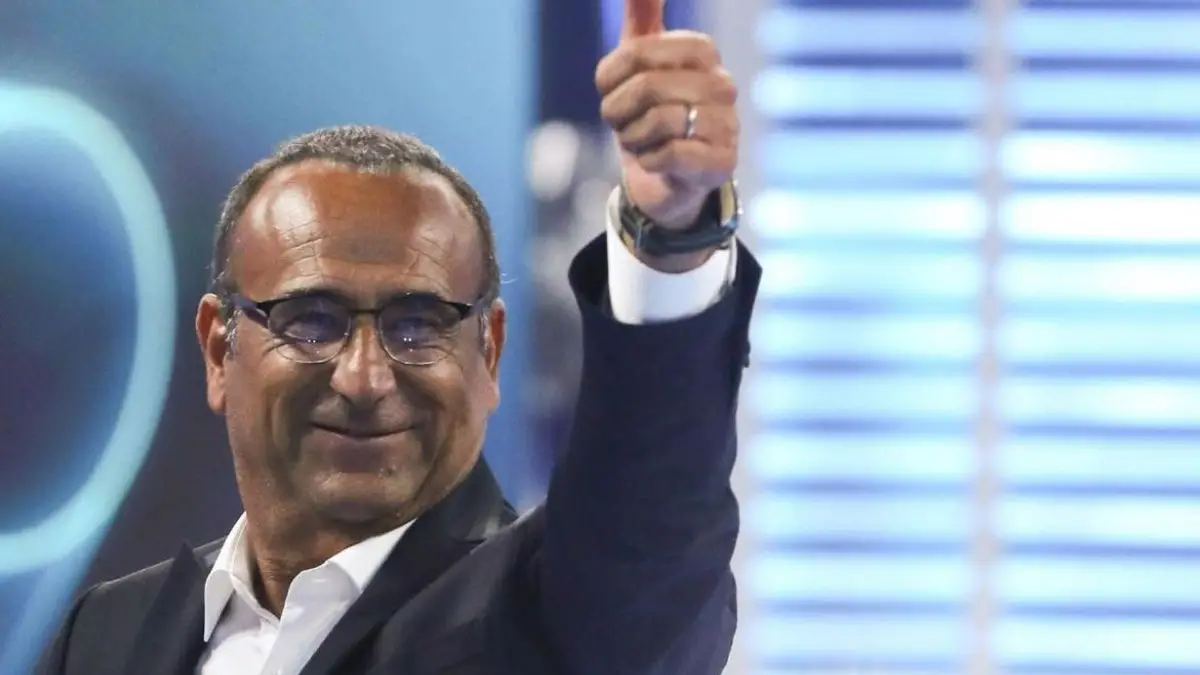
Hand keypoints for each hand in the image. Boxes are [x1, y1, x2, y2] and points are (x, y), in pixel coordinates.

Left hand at [596, 0, 738, 231]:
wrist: (665, 177)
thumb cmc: (650, 113)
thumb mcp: (638, 61)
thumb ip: (642, 15)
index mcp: (702, 52)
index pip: (636, 53)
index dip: (610, 79)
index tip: (610, 92)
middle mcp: (722, 84)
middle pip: (645, 88)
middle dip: (619, 113)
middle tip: (624, 124)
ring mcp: (728, 124)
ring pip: (658, 122)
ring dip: (635, 139)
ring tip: (643, 143)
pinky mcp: (722, 163)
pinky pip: (668, 156)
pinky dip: (650, 162)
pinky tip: (659, 162)